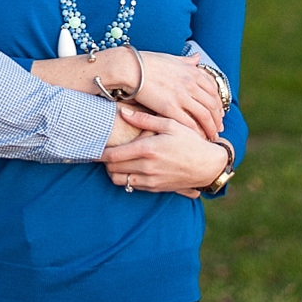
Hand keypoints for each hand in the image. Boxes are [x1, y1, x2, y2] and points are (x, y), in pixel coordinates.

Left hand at [102, 108, 228, 197]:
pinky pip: (132, 187)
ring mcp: (151, 180)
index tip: (93, 146)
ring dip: (114, 171)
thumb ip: (144, 120)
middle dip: (105, 161)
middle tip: (104, 150)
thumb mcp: (170, 124)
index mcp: (148, 150)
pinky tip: (130, 167)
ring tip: (116, 160)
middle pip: (112, 169)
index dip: (99, 153)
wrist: (208, 165)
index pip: (113, 156)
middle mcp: (147, 168)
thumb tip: (123, 112)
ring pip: (120, 181)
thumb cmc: (190, 141)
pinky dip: (126, 178)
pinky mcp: (155, 188)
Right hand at [135, 50, 224, 139]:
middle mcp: (190, 83)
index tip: (219, 113)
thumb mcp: (171, 58)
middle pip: (212, 104)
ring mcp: (181, 96)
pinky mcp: (170, 107)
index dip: (218, 104)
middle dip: (217, 118)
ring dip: (210, 128)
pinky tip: (197, 138)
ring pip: (204, 115)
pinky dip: (196, 132)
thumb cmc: (146, 62)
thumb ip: (186, 60)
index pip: (213, 90)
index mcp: (192, 71)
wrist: (129, 67)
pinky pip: (189, 123)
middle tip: (218, 128)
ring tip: (211, 136)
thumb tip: (197, 57)